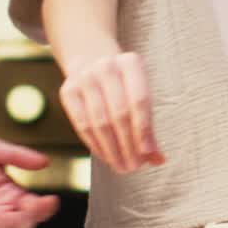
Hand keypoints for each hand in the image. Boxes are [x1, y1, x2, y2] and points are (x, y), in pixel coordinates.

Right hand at [60, 51, 163, 173]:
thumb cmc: (124, 85)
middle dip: (128, 144)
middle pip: (119, 113)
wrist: (92, 61)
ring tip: (121, 166)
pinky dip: (95, 144)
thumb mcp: (140, 95)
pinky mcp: (68, 90)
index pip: (139, 101)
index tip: (147, 153)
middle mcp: (106, 66)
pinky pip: (82, 124)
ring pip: (100, 121)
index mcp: (131, 63)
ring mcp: (84, 76)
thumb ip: (149, 127)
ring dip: (112, 149)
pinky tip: (105, 157)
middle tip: (133, 166)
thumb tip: (158, 160)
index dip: (143, 130)